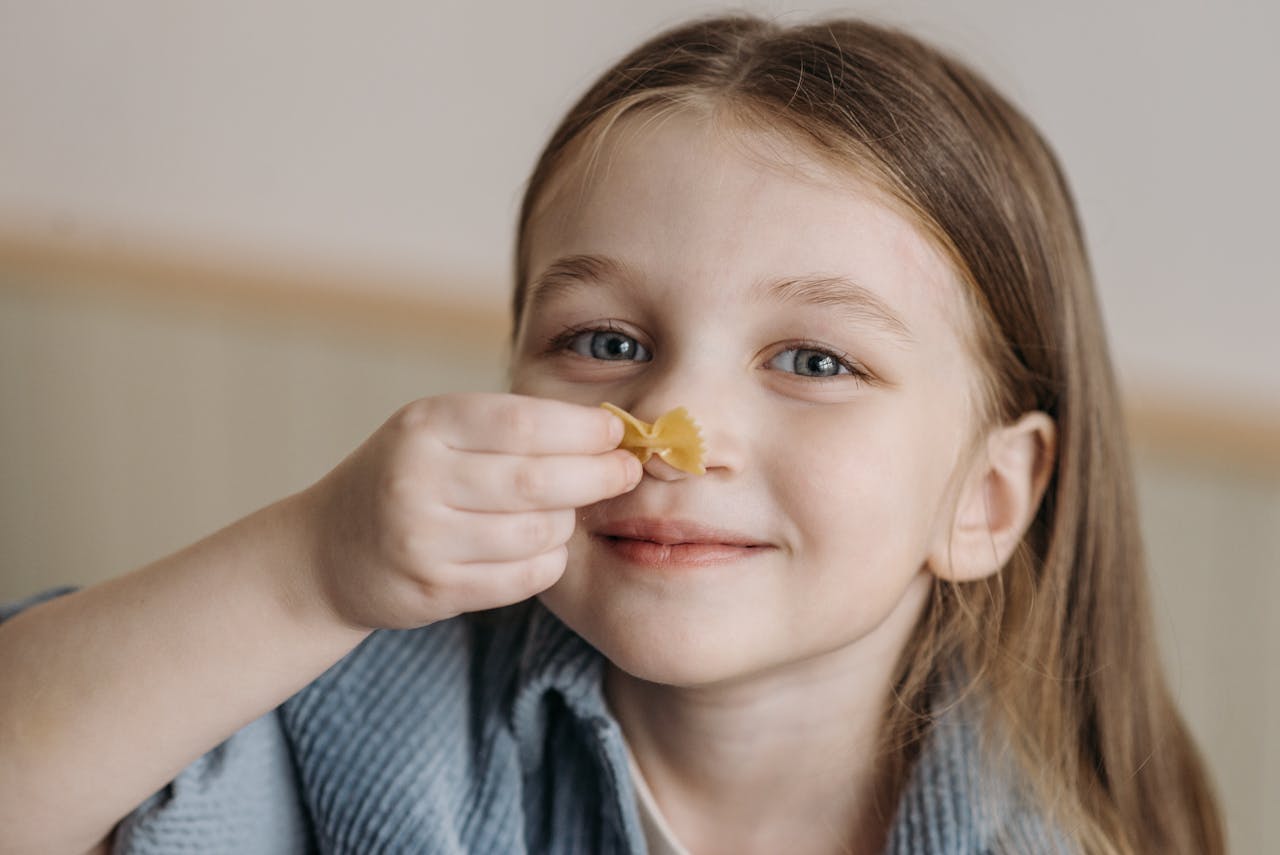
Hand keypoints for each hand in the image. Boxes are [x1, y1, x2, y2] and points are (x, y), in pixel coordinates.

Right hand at [298, 393, 640, 629]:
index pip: (524, 422)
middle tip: (627, 472)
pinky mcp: (433, 589)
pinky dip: (549, 562)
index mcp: (425, 425)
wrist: (329, 551)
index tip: (618, 433)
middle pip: (537, 481)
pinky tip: (546, 548)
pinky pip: (522, 577)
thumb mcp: (438, 431)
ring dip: (569, 522)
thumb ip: (509, 427)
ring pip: (536, 532)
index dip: (584, 430)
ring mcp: (421, 539)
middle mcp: (418, 478)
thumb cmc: (406, 476)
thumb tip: (606, 430)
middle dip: (598, 476)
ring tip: (573, 510)